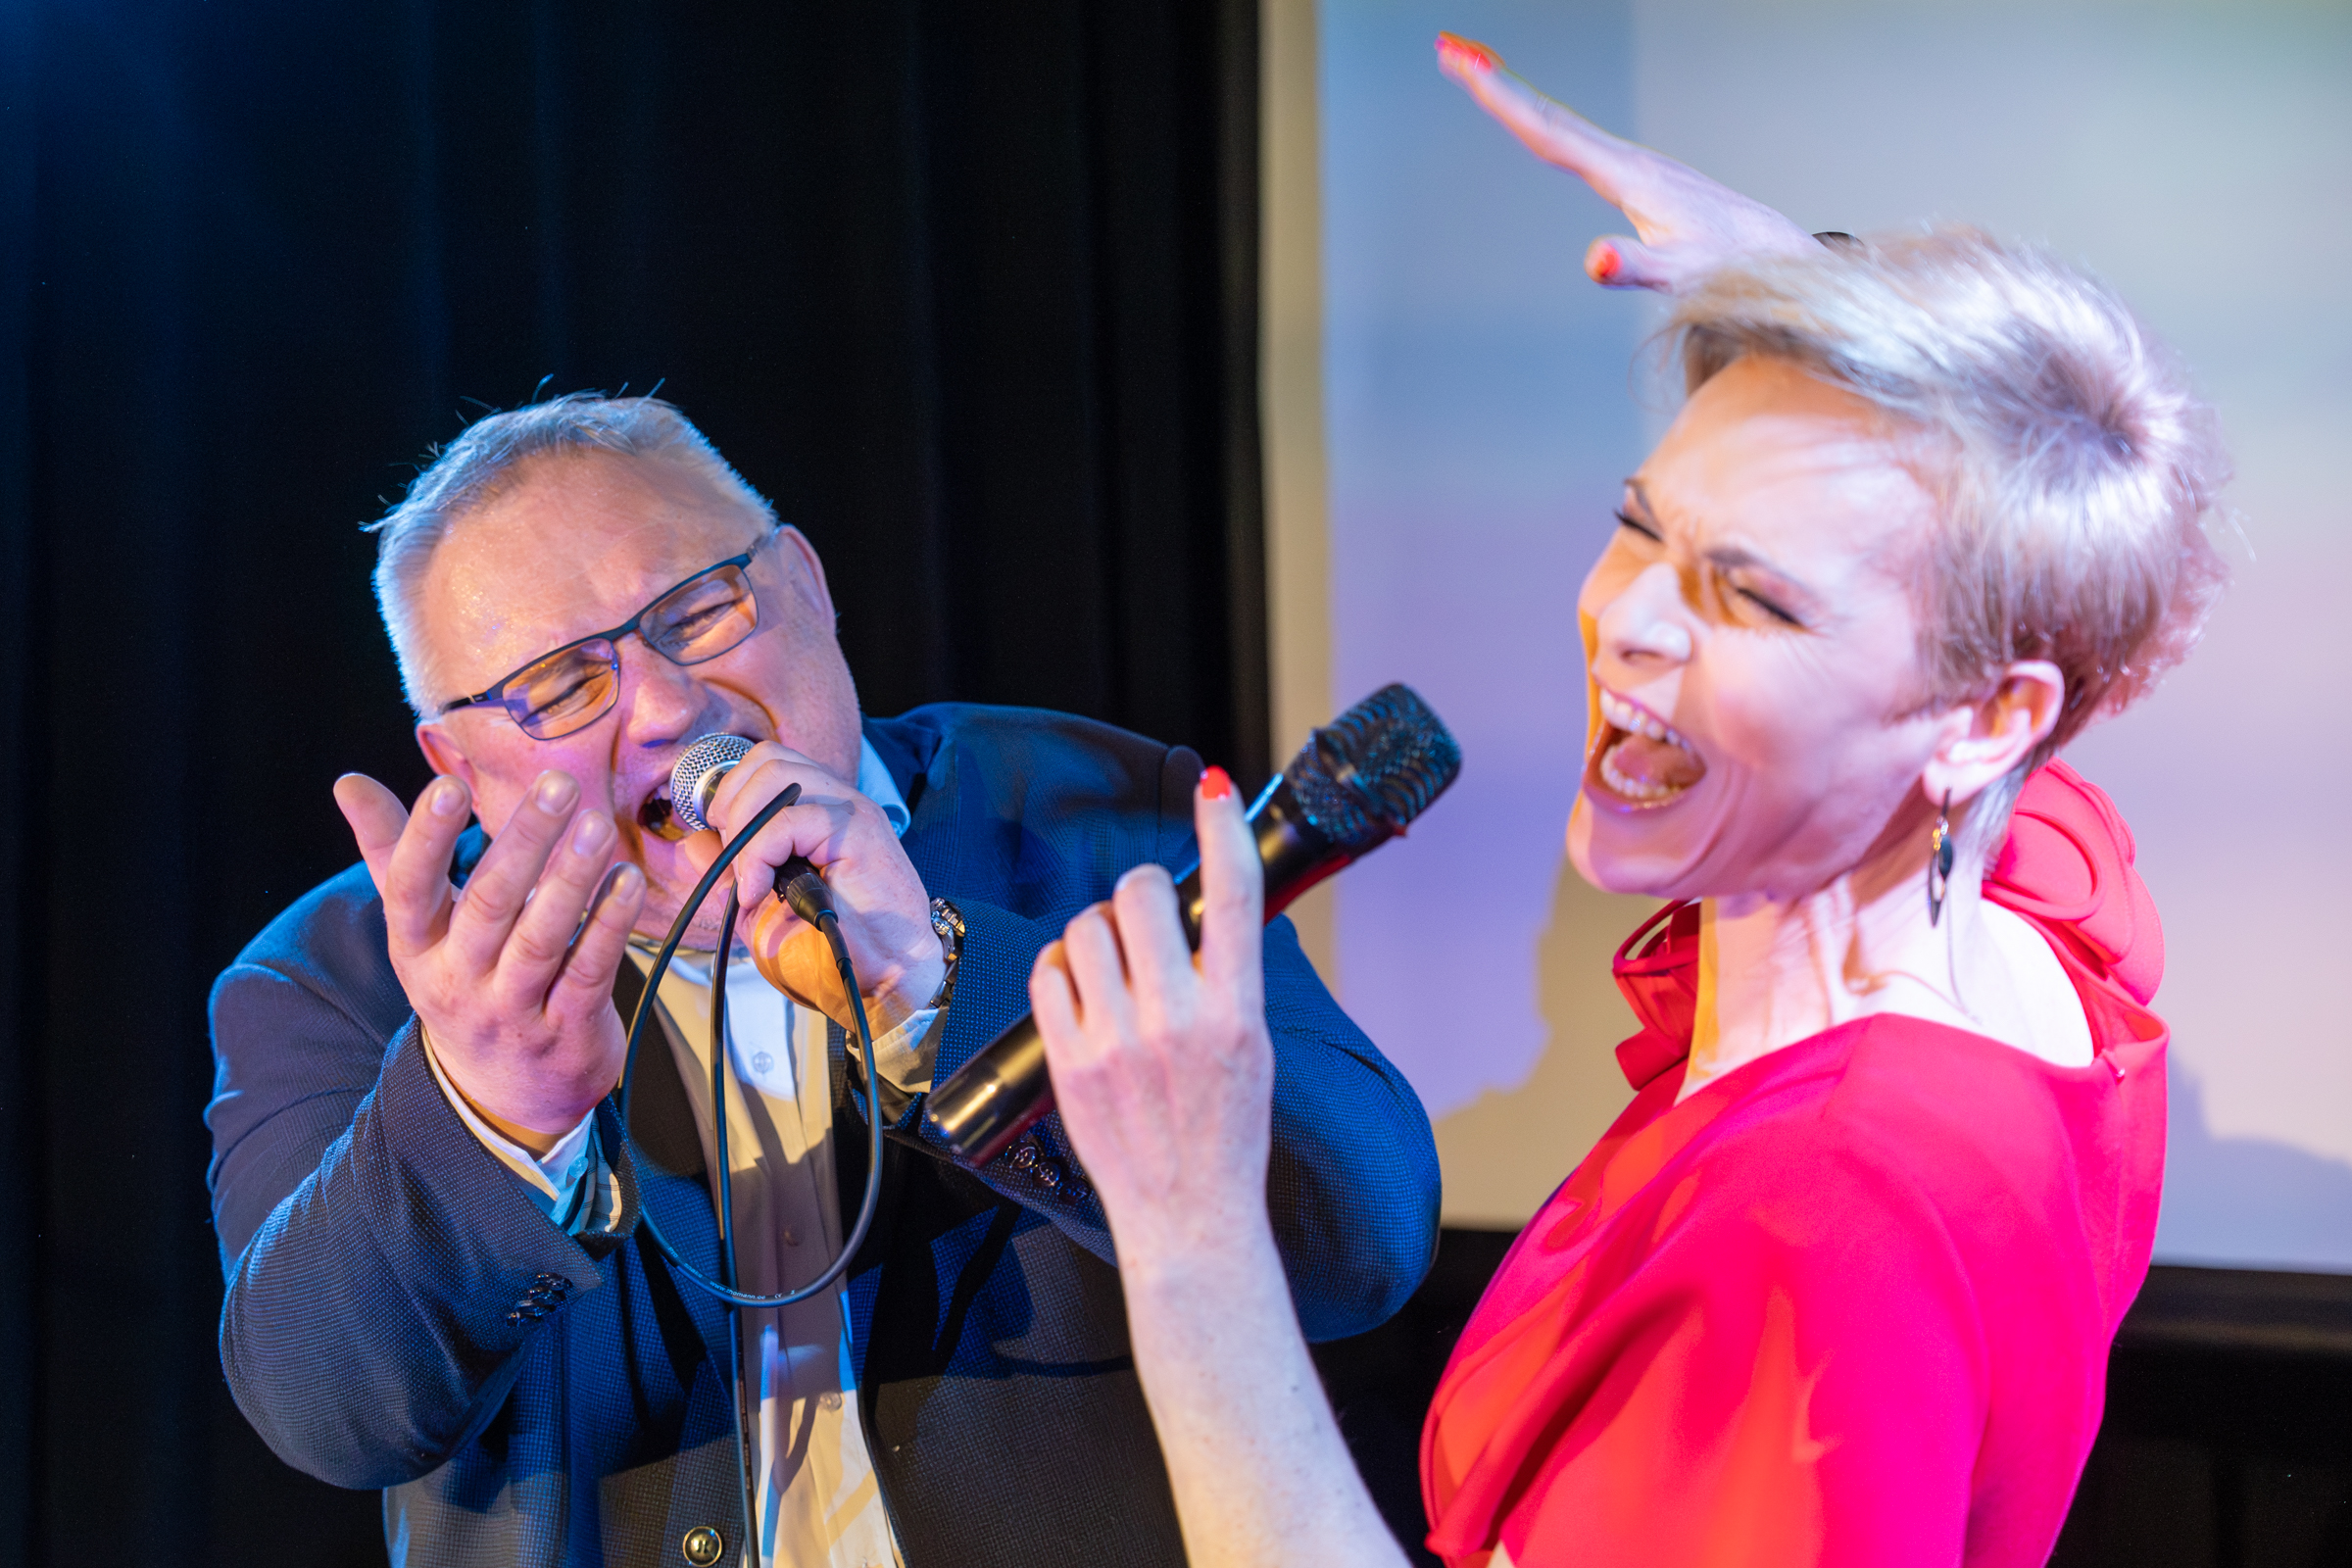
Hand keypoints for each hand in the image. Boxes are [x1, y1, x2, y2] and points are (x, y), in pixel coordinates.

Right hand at [335, 770, 645, 1152]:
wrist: (499, 1094)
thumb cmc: (460, 982)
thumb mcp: (416, 928)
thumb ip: (388, 851)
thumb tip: (347, 783)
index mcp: (416, 948)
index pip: (410, 890)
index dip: (426, 839)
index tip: (447, 787)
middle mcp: (459, 979)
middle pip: (489, 905)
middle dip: (524, 841)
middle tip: (557, 785)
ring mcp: (514, 1008)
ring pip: (541, 939)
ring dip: (573, 879)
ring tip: (596, 826)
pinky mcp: (566, 1029)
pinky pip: (589, 972)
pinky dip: (609, 926)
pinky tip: (626, 882)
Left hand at [697, 743, 943, 1036]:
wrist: (882, 985)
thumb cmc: (830, 952)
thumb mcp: (760, 907)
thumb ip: (730, 869)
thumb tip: (694, 840)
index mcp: (819, 812)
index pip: (766, 763)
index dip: (730, 794)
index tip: (720, 843)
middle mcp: (838, 802)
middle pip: (767, 757)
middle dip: (729, 805)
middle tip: (732, 860)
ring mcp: (852, 812)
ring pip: (776, 775)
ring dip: (743, 826)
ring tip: (748, 876)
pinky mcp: (859, 832)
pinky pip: (790, 819)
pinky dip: (760, 855)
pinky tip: (760, 891)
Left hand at [1030, 767, 1273, 1265]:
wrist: (1190, 1222)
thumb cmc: (1227, 1136)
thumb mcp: (1255, 1049)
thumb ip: (1230, 979)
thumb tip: (1207, 911)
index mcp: (1238, 1013)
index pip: (1234, 896)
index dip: (1222, 828)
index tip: (1212, 787)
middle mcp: (1178, 1021)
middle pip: (1141, 894)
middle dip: (1141, 891)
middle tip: (1146, 916)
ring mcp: (1117, 1043)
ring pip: (1086, 927)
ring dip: (1097, 929)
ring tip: (1112, 963)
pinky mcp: (1069, 1065)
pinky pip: (1049, 973)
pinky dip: (1061, 968)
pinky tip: (1080, 991)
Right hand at [1435, 31, 1816, 292]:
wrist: (1773, 252)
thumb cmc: (1730, 268)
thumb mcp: (1679, 275)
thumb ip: (1636, 267)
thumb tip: (1594, 262)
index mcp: (1626, 175)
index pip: (1551, 131)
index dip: (1503, 99)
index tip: (1465, 64)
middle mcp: (1627, 160)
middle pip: (1548, 115)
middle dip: (1497, 83)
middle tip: (1449, 49)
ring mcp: (1633, 165)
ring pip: (1562, 123)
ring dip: (1517, 98)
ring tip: (1477, 72)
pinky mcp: (1638, 176)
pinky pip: (1578, 141)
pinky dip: (1545, 124)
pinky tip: (1537, 126)